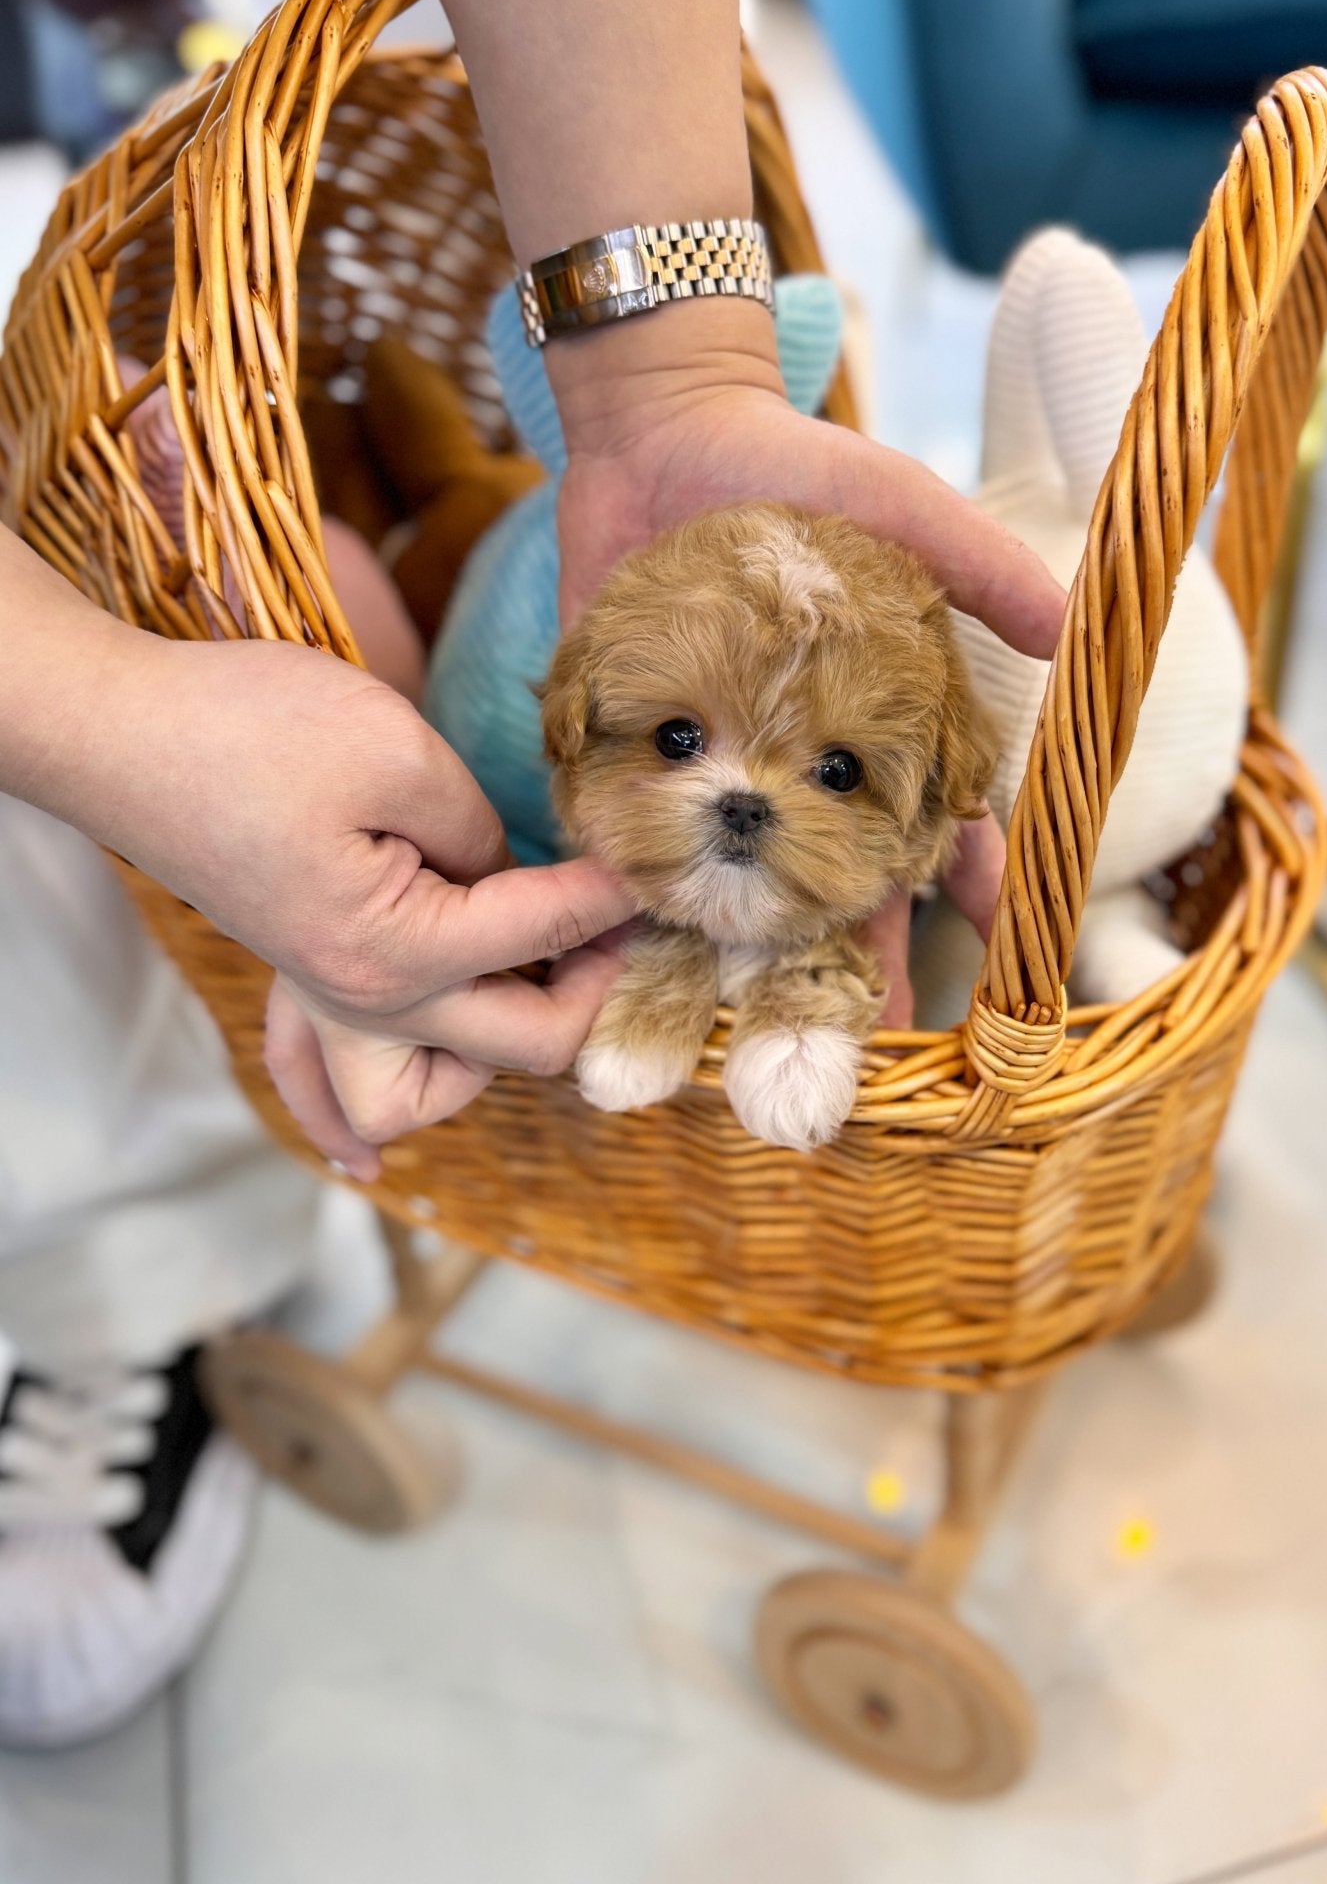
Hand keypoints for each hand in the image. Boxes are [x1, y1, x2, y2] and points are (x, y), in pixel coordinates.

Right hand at [20, 616, 635, 1167]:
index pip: (548, 932)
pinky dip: (350, 1121)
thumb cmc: (247, 730)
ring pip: (420, 1099)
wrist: (116, 731)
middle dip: (593, 987)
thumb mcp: (394, 752)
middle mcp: (364, 1000)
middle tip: (624, 921)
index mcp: (401, 950)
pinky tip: (366, 1155)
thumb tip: (513, 872)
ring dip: (492, 1062)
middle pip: (524, 1044)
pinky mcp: (295, 973)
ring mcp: (322, 996)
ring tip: (531, 989)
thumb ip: (478, 829)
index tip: (651, 859)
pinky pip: (320, 1086)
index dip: (613, 890)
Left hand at [548, 303, 1054, 1019]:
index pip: (935, 836)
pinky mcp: (628, 753)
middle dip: (834, 979)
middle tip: (837, 1072)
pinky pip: (627, 842)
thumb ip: (981, 568)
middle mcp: (791, 771)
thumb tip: (1074, 633)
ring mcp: (711, 770)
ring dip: (726, 970)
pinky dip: (623, 905)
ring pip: (728, 891)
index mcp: (870, 735)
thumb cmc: (800, 469)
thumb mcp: (903, 509)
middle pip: (825, 895)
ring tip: (722, 1061)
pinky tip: (621, 977)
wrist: (665, 432)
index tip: (996, 965)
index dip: (969, 898)